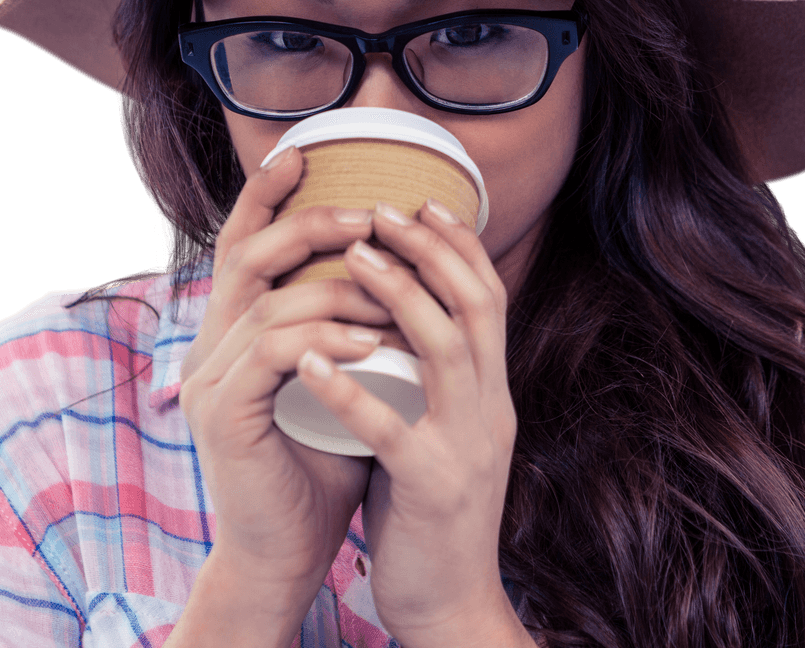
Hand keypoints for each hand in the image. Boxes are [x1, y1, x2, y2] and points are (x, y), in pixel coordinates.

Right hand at [178, 146, 392, 592]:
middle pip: (247, 255)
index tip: (302, 154)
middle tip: (368, 214)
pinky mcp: (222, 413)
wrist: (285, 546)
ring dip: (338, 289)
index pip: (243, 246)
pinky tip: (372, 345)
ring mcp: (209, 377)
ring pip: (268, 302)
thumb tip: (402, 267)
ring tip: (393, 290)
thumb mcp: (338, 375)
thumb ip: (349, 322)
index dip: (264, 196)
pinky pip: (274, 355)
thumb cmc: (320, 456)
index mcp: (236, 327)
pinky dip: (326, 341)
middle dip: (309, 225)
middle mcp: (212, 341)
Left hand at [291, 197, 518, 642]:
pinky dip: (353, 388)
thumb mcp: (446, 428)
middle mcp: (492, 407)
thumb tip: (401, 315)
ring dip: (402, 297)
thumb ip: (434, 377)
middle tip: (386, 209)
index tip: (426, 202)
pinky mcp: (432, 487)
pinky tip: (312, 362)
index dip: (462, 245)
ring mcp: (468, 446)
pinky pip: (392, 428)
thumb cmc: (431, 507)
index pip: (490, 298)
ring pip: (446, 350)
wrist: (451, 602)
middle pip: (478, 306)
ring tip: (357, 258)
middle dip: (435, 250)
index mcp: (492, 391)